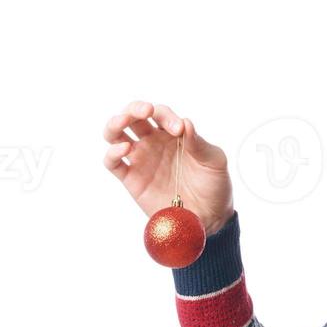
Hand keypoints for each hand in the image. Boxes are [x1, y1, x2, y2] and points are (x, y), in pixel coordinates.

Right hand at [102, 100, 234, 235]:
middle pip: (133, 117)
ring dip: (115, 123)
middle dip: (135, 108)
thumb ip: (199, 143)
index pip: (161, 114)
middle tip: (145, 111)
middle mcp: (154, 143)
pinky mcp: (131, 179)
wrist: (209, 218)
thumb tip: (185, 122)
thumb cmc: (214, 186)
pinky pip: (113, 162)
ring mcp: (141, 160)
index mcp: (173, 134)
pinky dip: (112, 152)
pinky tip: (124, 148)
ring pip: (116, 134)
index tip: (178, 129)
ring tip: (122, 121)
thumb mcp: (214, 161)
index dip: (166, 115)